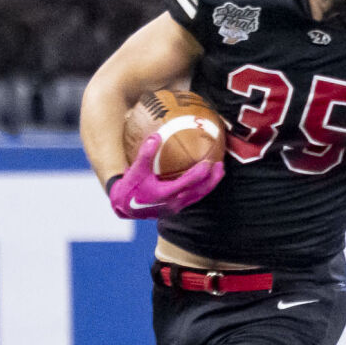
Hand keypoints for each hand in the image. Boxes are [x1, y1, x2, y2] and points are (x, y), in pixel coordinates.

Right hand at [107, 135, 222, 219]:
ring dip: (210, 184)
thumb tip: (156, 135)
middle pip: (200, 192)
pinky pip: (194, 197)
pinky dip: (201, 188)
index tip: (209, 162)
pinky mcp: (176, 208)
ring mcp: (177, 207)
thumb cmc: (130, 188)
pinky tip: (205, 179)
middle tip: (221, 165)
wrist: (124, 207)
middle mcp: (174, 203)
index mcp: (165, 194)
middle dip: (213, 179)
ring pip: (199, 196)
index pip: (188, 183)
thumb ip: (146, 154)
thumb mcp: (136, 170)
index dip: (200, 173)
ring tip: (218, 171)